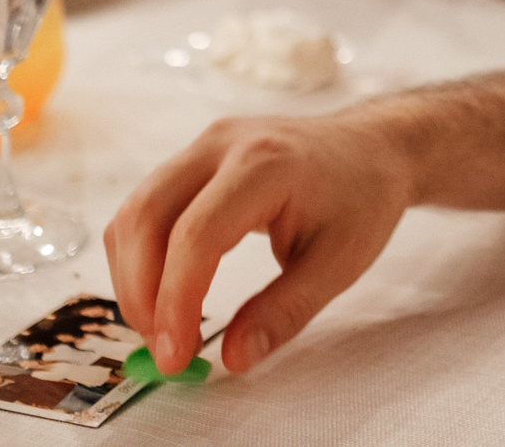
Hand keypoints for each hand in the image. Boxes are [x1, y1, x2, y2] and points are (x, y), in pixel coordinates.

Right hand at [105, 114, 415, 376]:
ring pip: (135, 212)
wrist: (371, 147)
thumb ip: (285, 313)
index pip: (196, 235)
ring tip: (164, 331)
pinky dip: (141, 257)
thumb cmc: (361, 198)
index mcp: (264, 164)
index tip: (175, 357)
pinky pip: (146, 207)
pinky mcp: (192, 159)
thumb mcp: (338, 263)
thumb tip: (233, 359)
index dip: (176, 300)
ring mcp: (202, 146)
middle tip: (163, 352)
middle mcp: (222, 144)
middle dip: (140, 293)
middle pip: (146, 217)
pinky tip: (166, 296)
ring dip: (134, 278)